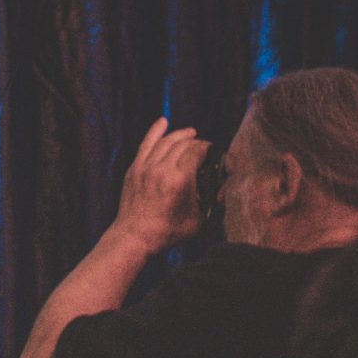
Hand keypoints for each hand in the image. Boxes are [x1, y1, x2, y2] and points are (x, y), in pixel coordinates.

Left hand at [112, 116, 210, 251]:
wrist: (134, 235)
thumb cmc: (166, 231)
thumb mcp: (197, 220)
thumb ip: (211, 204)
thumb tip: (222, 193)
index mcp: (179, 180)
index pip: (196, 152)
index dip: (206, 148)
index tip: (212, 150)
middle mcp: (162, 169)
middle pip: (182, 144)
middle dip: (195, 141)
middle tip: (202, 144)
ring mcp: (146, 167)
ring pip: (165, 141)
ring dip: (179, 134)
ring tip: (189, 133)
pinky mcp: (135, 168)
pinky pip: (146, 144)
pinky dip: (155, 131)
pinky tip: (163, 122)